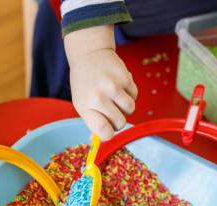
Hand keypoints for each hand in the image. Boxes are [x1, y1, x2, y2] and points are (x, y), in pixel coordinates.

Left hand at [65, 26, 137, 140]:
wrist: (89, 54)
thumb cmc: (84, 83)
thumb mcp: (81, 102)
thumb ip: (92, 122)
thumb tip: (102, 141)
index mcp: (86, 106)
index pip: (104, 131)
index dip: (108, 134)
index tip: (107, 130)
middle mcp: (99, 96)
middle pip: (120, 123)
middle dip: (117, 120)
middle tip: (110, 110)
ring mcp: (114, 86)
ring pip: (130, 109)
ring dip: (125, 107)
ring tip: (115, 97)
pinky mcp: (125, 77)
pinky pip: (134, 96)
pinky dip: (129, 94)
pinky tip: (119, 86)